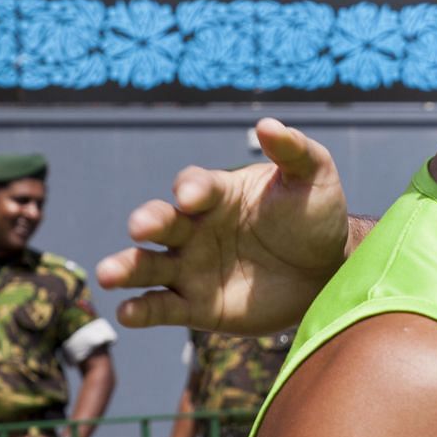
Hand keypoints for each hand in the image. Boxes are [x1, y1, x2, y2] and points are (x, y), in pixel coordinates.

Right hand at [95, 118, 349, 334]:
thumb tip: (267, 125)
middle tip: (139, 226)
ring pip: (150, 266)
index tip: (191, 196)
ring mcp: (192, 268)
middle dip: (148, 221)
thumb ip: (294, 151)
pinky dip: (142, 310)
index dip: (192, 189)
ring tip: (108, 275)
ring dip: (127, 268)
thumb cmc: (315, 216)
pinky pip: (163, 307)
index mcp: (218, 195)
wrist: (327, 270)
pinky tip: (127, 312)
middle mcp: (196, 229)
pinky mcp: (196, 306)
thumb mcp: (312, 177)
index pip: (195, 186)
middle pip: (162, 221)